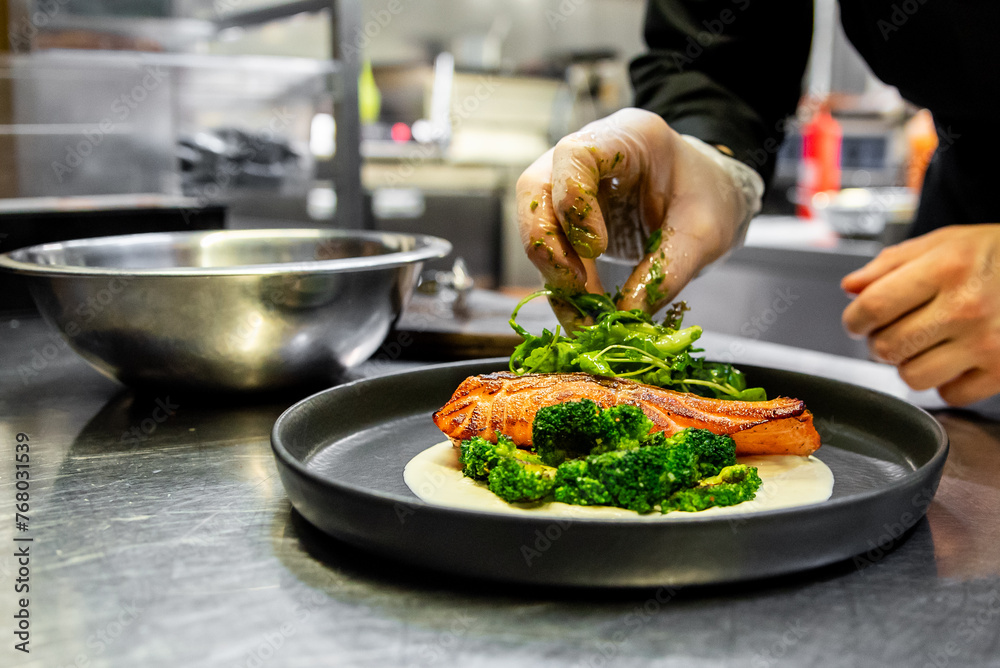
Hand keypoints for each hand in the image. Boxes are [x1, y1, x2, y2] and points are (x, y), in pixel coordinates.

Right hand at [516, 108, 755, 329]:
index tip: (595, 249)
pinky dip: (562, 286)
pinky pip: (551, 251)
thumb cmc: (711, 198)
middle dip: (548, 244)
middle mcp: (587, 154)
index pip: (574, 154)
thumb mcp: (705, 233)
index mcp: (627, 137)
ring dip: (552, 272)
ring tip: (583, 313)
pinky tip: (581, 315)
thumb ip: (668, 270)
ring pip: (535, 221)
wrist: (713, 195)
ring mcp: (570, 183)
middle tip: (576, 288)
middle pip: (536, 188)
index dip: (573, 201)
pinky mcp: (567, 217)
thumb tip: (627, 313)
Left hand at [842, 224, 999, 404]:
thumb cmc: (996, 255)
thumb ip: (891, 264)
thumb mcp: (945, 242)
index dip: (855, 319)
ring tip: (925, 344)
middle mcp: (966, 307)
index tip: (858, 321)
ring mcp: (987, 343)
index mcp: (946, 268)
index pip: (873, 306)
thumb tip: (851, 288)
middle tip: (894, 331)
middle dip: (879, 342)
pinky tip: (956, 358)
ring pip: (912, 377)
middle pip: (887, 347)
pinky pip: (950, 395)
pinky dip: (946, 382)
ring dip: (909, 364)